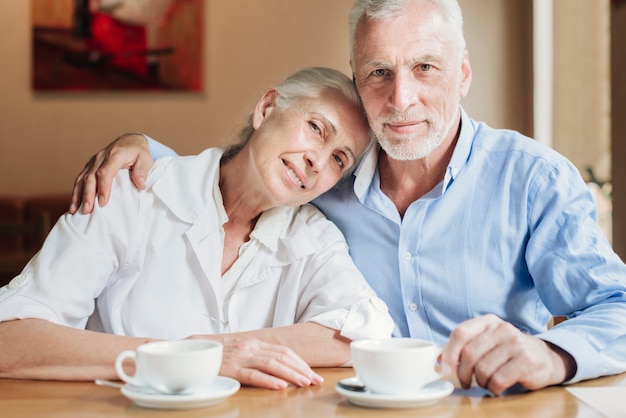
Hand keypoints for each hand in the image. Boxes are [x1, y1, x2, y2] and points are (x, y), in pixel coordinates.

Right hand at [69, 134, 153, 214]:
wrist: (130, 141)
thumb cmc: (138, 152)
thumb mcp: (145, 159)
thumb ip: (142, 172)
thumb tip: (140, 185)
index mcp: (115, 155)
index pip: (105, 172)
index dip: (103, 187)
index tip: (103, 202)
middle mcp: (101, 157)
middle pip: (90, 177)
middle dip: (88, 195)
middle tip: (87, 211)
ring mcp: (93, 162)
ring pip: (82, 179)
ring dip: (78, 195)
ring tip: (75, 211)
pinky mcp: (90, 166)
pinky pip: (80, 179)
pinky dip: (76, 192)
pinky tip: (74, 205)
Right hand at [190, 335, 322, 389]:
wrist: (190, 350)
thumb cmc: (216, 354)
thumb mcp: (239, 351)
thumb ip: (257, 355)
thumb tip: (278, 365)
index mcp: (254, 343)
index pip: (284, 351)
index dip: (300, 362)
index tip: (312, 373)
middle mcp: (250, 347)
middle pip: (282, 357)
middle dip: (302, 369)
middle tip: (315, 381)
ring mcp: (241, 357)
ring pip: (272, 365)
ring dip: (291, 374)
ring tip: (304, 383)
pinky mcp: (231, 369)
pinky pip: (253, 375)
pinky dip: (269, 380)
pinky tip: (281, 386)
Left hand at [439, 314, 574, 394]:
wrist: (545, 357)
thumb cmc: (508, 351)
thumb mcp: (487, 341)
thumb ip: (463, 347)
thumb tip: (437, 358)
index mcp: (488, 322)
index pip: (461, 333)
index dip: (448, 352)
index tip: (444, 368)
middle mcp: (502, 328)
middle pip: (469, 354)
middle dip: (463, 373)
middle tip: (465, 381)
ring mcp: (516, 343)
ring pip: (483, 369)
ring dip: (480, 381)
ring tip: (486, 382)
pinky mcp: (526, 361)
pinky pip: (498, 380)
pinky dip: (493, 388)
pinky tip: (497, 387)